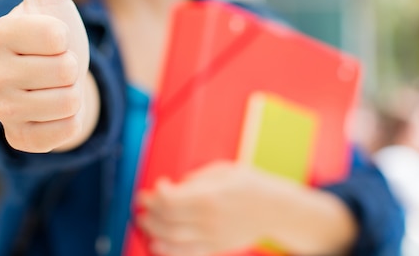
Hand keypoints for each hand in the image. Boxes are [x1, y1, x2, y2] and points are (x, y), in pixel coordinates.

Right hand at [0, 0, 95, 152]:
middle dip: (72, 65)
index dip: (66, 35)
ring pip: (68, 102)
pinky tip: (53, 108)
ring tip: (56, 83)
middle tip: (57, 62)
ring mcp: (1, 111)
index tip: (53, 36)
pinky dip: (70, 120)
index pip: (56, 36)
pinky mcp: (18, 140)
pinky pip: (63, 133)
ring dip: (73, 91)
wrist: (53, 77)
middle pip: (66, 71)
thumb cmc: (52, 31)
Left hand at [136, 161, 274, 255]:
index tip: (155, 185)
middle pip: (168, 218)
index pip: (172, 198)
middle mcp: (209, 219)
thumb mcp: (224, 170)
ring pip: (174, 238)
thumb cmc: (251, 185)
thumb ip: (198, 177)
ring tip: (143, 220)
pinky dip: (169, 251)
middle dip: (150, 210)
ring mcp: (212, 236)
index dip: (156, 193)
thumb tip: (178, 185)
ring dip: (153, 230)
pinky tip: (156, 244)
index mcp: (210, 196)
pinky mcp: (217, 246)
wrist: (277, 210)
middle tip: (141, 202)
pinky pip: (188, 253)